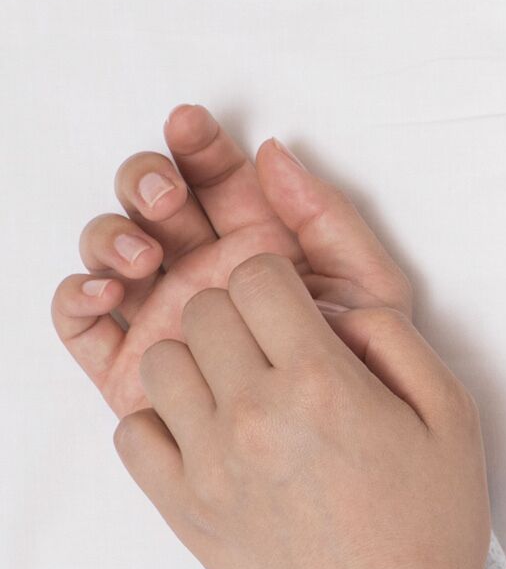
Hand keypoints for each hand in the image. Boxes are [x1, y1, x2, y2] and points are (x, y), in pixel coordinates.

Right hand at [51, 104, 416, 418]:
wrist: (348, 443)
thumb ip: (326, 216)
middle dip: (148, 182)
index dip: (195, 144)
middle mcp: (199, 264)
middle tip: (167, 197)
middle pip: (149, 200)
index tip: (190, 124)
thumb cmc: (360, 361)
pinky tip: (106, 291)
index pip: (213, 173)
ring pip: (109, 247)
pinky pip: (79, 319)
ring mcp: (159, 307)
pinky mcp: (126, 358)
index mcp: (254, 237)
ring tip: (145, 254)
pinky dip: (78, 294)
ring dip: (114, 235)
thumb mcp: (364, 281)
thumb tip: (274, 153)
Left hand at [109, 248, 491, 568]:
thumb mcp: (453, 419)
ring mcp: (206, 463)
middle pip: (202, 311)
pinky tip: (211, 437)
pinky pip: (133, 431)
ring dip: (199, 362)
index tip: (299, 309)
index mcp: (321, 383)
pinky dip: (163, 421)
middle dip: (239, 314)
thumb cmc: (429, 530)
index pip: (257, 277)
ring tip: (241, 391)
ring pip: (161, 363)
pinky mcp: (180, 506)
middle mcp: (252, 416)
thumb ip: (398, 344)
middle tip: (276, 349)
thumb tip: (340, 312)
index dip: (280, 280)